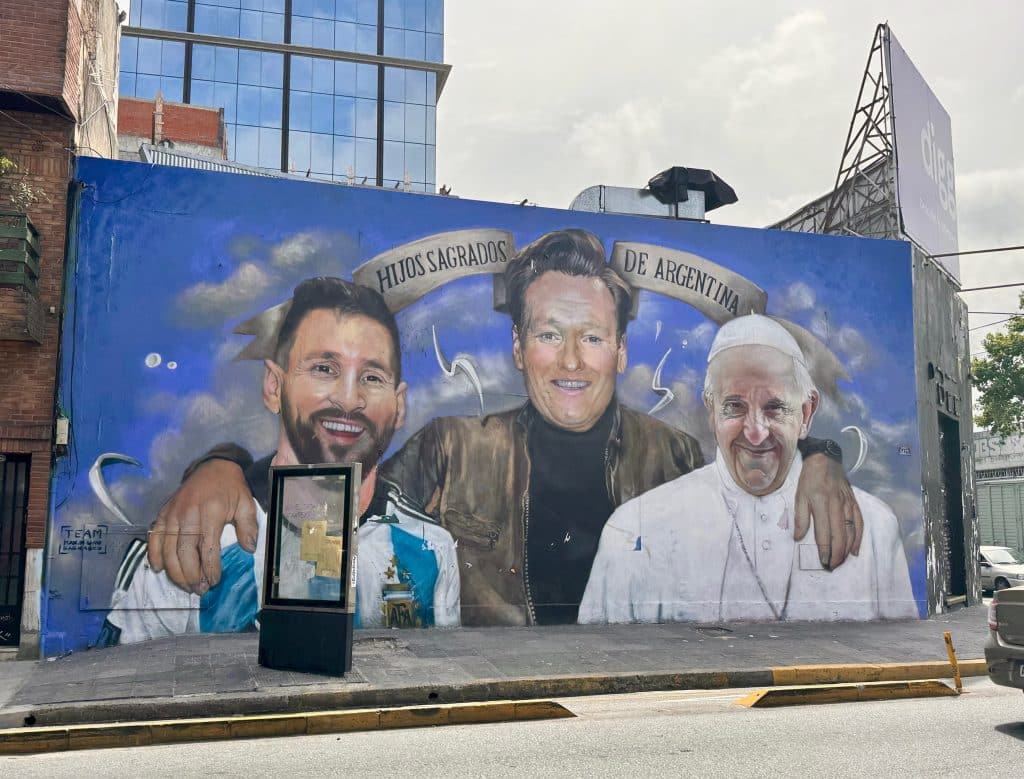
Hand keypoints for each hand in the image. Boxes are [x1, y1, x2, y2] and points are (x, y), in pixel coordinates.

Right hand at [148, 459, 256, 593]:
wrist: (213, 467)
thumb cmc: (231, 488)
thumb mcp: (247, 504)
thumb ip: (248, 527)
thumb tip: (249, 549)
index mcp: (211, 512)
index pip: (207, 547)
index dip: (209, 568)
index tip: (214, 582)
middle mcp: (188, 514)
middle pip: (184, 552)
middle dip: (191, 575)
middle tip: (199, 590)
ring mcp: (172, 514)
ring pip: (168, 549)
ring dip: (175, 571)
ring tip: (186, 585)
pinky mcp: (163, 513)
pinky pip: (154, 537)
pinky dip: (154, 555)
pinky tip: (159, 569)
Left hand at [794, 454, 863, 569]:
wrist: (825, 459)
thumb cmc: (809, 479)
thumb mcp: (799, 496)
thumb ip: (800, 518)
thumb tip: (798, 538)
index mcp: (821, 503)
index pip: (824, 532)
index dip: (825, 550)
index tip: (823, 562)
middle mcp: (837, 505)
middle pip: (840, 535)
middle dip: (837, 554)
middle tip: (832, 566)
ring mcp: (848, 504)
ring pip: (851, 531)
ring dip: (847, 549)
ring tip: (841, 561)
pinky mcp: (854, 502)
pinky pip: (859, 522)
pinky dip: (858, 537)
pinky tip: (855, 550)